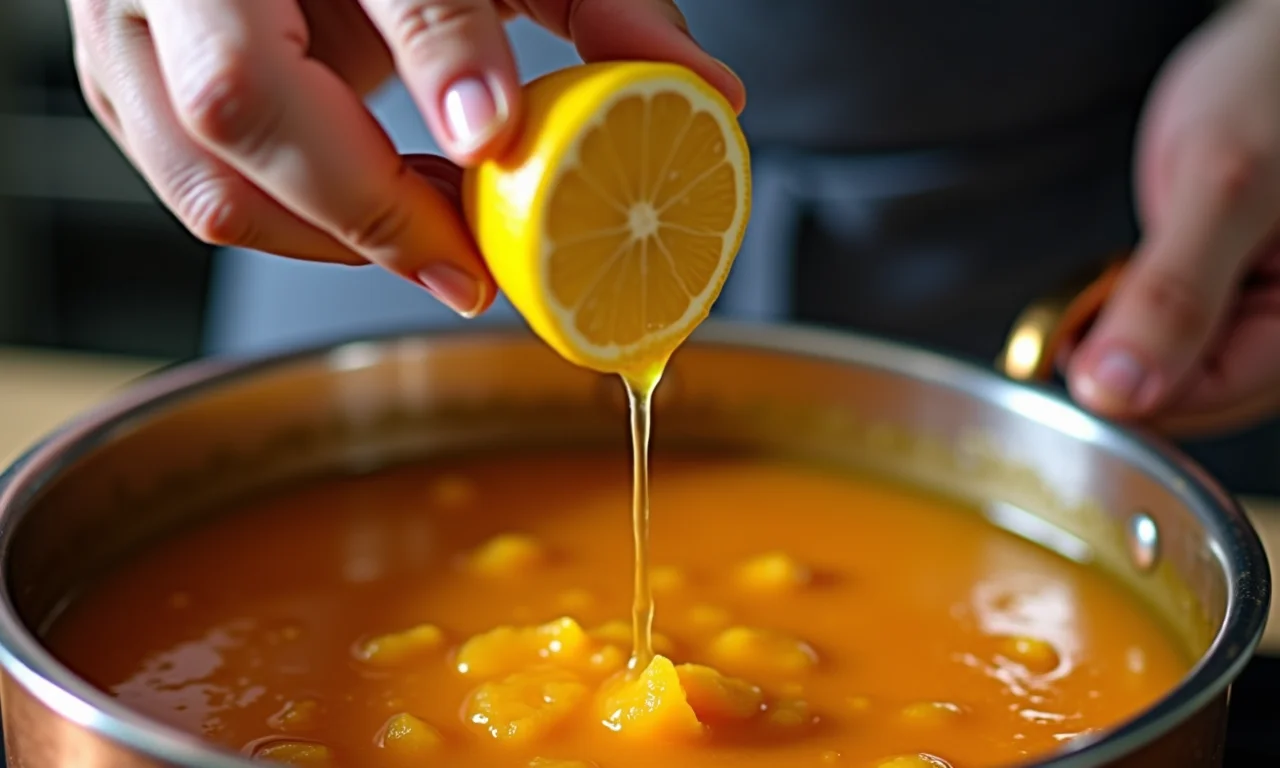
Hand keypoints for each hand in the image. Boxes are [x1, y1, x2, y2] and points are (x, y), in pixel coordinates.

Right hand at [68, 0, 743, 315]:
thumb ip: (604, 6)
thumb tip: (706, 92)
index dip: (437, 56)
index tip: (493, 137)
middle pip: (239, 95)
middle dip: (367, 204)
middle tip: (471, 264)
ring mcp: (136, 16)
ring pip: (203, 170)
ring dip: (332, 235)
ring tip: (436, 240)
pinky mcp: (121, 74)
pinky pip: (192, 187)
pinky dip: (293, 226)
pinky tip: (375, 216)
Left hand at [1066, 0, 1279, 436]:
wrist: (1274, 51)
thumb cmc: (1275, 90)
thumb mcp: (1221, 185)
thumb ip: (1172, 292)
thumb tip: (1120, 391)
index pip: (1208, 401)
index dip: (1124, 386)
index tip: (1065, 348)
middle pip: (1190, 397)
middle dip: (1121, 363)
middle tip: (1084, 303)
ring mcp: (1264, 319)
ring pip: (1174, 373)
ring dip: (1120, 344)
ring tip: (1110, 281)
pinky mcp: (1233, 304)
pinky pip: (1172, 340)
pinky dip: (1131, 321)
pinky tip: (1123, 283)